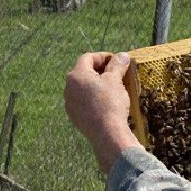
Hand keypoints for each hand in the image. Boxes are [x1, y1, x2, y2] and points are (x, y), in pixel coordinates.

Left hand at [65, 51, 142, 171]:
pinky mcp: (75, 116)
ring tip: (112, 87)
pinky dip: (93, 98)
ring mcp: (70, 103)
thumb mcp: (115, 80)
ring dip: (96, 84)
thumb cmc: (111, 103)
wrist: (107, 134)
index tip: (116, 60)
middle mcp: (69, 88)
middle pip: (84, 72)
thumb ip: (117, 65)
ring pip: (83, 88)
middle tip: (115, 72)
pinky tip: (106, 102)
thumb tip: (122, 55)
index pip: (88, 58)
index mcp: (76, 75)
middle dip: (100, 70)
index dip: (103, 56)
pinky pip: (83, 101)